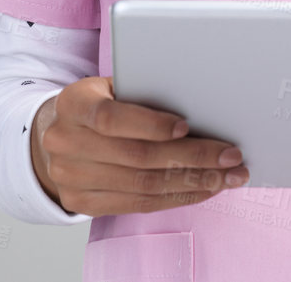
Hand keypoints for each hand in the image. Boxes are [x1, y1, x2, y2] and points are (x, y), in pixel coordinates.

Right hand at [30, 76, 249, 215]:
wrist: (59, 133)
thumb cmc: (101, 102)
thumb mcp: (112, 86)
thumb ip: (143, 92)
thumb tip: (203, 105)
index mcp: (73, 104)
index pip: (111, 118)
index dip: (150, 124)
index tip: (187, 126)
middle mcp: (66, 143)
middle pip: (137, 157)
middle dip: (193, 157)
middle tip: (231, 156)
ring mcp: (71, 177)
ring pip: (143, 186)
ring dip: (193, 182)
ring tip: (228, 176)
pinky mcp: (83, 203)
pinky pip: (139, 204)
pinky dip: (177, 197)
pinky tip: (204, 188)